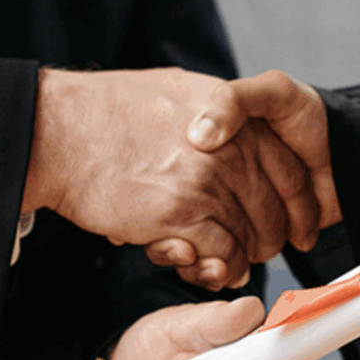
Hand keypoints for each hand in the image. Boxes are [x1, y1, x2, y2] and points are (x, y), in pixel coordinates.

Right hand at [21, 67, 320, 287]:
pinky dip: (220, 268)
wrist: (60, 130)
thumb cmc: (111, 110)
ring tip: (232, 264)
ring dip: (244, 257)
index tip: (299, 224)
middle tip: (261, 251)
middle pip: (274, 208)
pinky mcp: (180, 215)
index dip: (299, 205)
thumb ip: (219, 112)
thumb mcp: (181, 91)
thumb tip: (235, 129)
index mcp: (237, 118)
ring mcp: (207, 183)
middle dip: (272, 237)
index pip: (291, 170)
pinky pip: (222, 254)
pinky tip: (210, 268)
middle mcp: (230, 150)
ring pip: (251, 235)